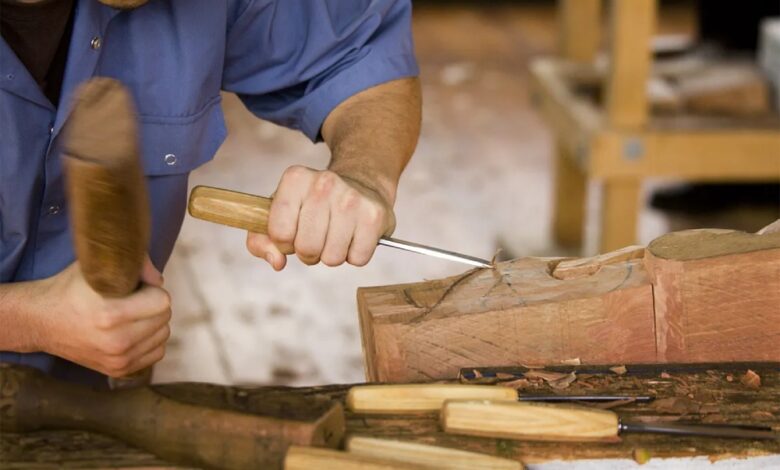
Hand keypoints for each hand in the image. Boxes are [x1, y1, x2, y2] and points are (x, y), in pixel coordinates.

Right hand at [34, 258, 171, 376]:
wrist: (41, 322)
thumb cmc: (71, 290)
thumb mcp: (97, 269)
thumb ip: (136, 266)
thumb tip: (159, 280)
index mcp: (111, 315)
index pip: (162, 301)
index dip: (152, 290)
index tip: (138, 288)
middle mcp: (116, 341)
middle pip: (164, 318)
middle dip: (153, 305)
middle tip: (133, 300)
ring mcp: (118, 359)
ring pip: (163, 335)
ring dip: (153, 323)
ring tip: (131, 315)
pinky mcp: (118, 370)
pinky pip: (156, 352)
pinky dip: (150, 341)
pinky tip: (132, 331)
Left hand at [246, 165, 394, 269]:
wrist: (362, 185)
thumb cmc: (315, 204)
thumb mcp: (281, 213)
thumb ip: (262, 240)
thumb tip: (277, 261)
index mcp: (295, 178)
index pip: (279, 233)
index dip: (285, 242)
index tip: (295, 231)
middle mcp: (324, 183)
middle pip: (306, 248)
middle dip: (309, 252)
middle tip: (317, 237)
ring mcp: (352, 199)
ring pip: (332, 258)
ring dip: (332, 255)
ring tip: (336, 235)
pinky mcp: (374, 216)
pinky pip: (357, 259)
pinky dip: (354, 255)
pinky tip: (354, 236)